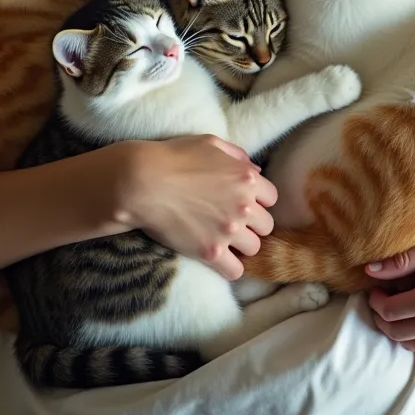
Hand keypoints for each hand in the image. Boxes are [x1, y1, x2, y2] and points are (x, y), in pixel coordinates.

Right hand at [124, 135, 277, 280]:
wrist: (143, 182)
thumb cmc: (174, 157)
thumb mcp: (210, 143)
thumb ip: (237, 155)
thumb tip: (256, 169)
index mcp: (247, 178)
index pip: (272, 198)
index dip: (258, 200)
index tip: (243, 202)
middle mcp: (244, 206)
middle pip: (266, 226)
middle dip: (252, 224)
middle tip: (234, 222)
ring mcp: (229, 231)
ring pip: (254, 249)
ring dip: (241, 246)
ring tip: (224, 240)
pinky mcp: (211, 252)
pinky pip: (235, 271)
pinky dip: (230, 268)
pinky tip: (219, 259)